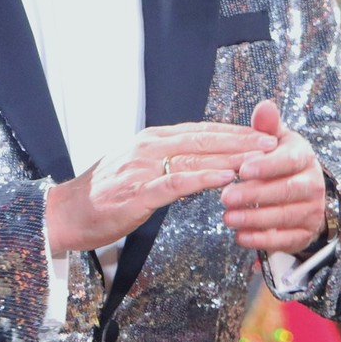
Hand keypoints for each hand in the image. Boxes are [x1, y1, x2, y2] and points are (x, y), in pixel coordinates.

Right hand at [46, 121, 277, 253]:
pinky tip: (226, 179)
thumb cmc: (102, 192)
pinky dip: (204, 178)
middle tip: (273, 141)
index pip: (199, 130)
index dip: (232, 130)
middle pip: (203, 138)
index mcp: (150, 138)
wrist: (67, 211)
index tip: (260, 132)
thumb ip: (163, 158)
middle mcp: (148, 146)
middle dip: (241, 140)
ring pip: (196, 157)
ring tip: (261, 158)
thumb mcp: (135, 165)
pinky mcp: (139, 192)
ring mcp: (143, 167)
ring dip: (232, 156)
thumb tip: (195, 157)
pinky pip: (178, 182)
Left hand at [220, 100, 326, 254]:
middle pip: (285, 191)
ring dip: (254, 219)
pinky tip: (240, 237)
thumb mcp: (275, 138)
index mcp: (303, 157)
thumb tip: (264, 105)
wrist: (303, 189)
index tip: (242, 168)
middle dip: (254, 195)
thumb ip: (266, 125)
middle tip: (225, 196)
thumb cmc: (279, 158)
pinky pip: (285, 240)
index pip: (287, 161)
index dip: (266, 165)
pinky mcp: (304, 234)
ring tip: (227, 217)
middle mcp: (312, 185)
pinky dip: (262, 240)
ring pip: (283, 217)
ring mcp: (311, 211)